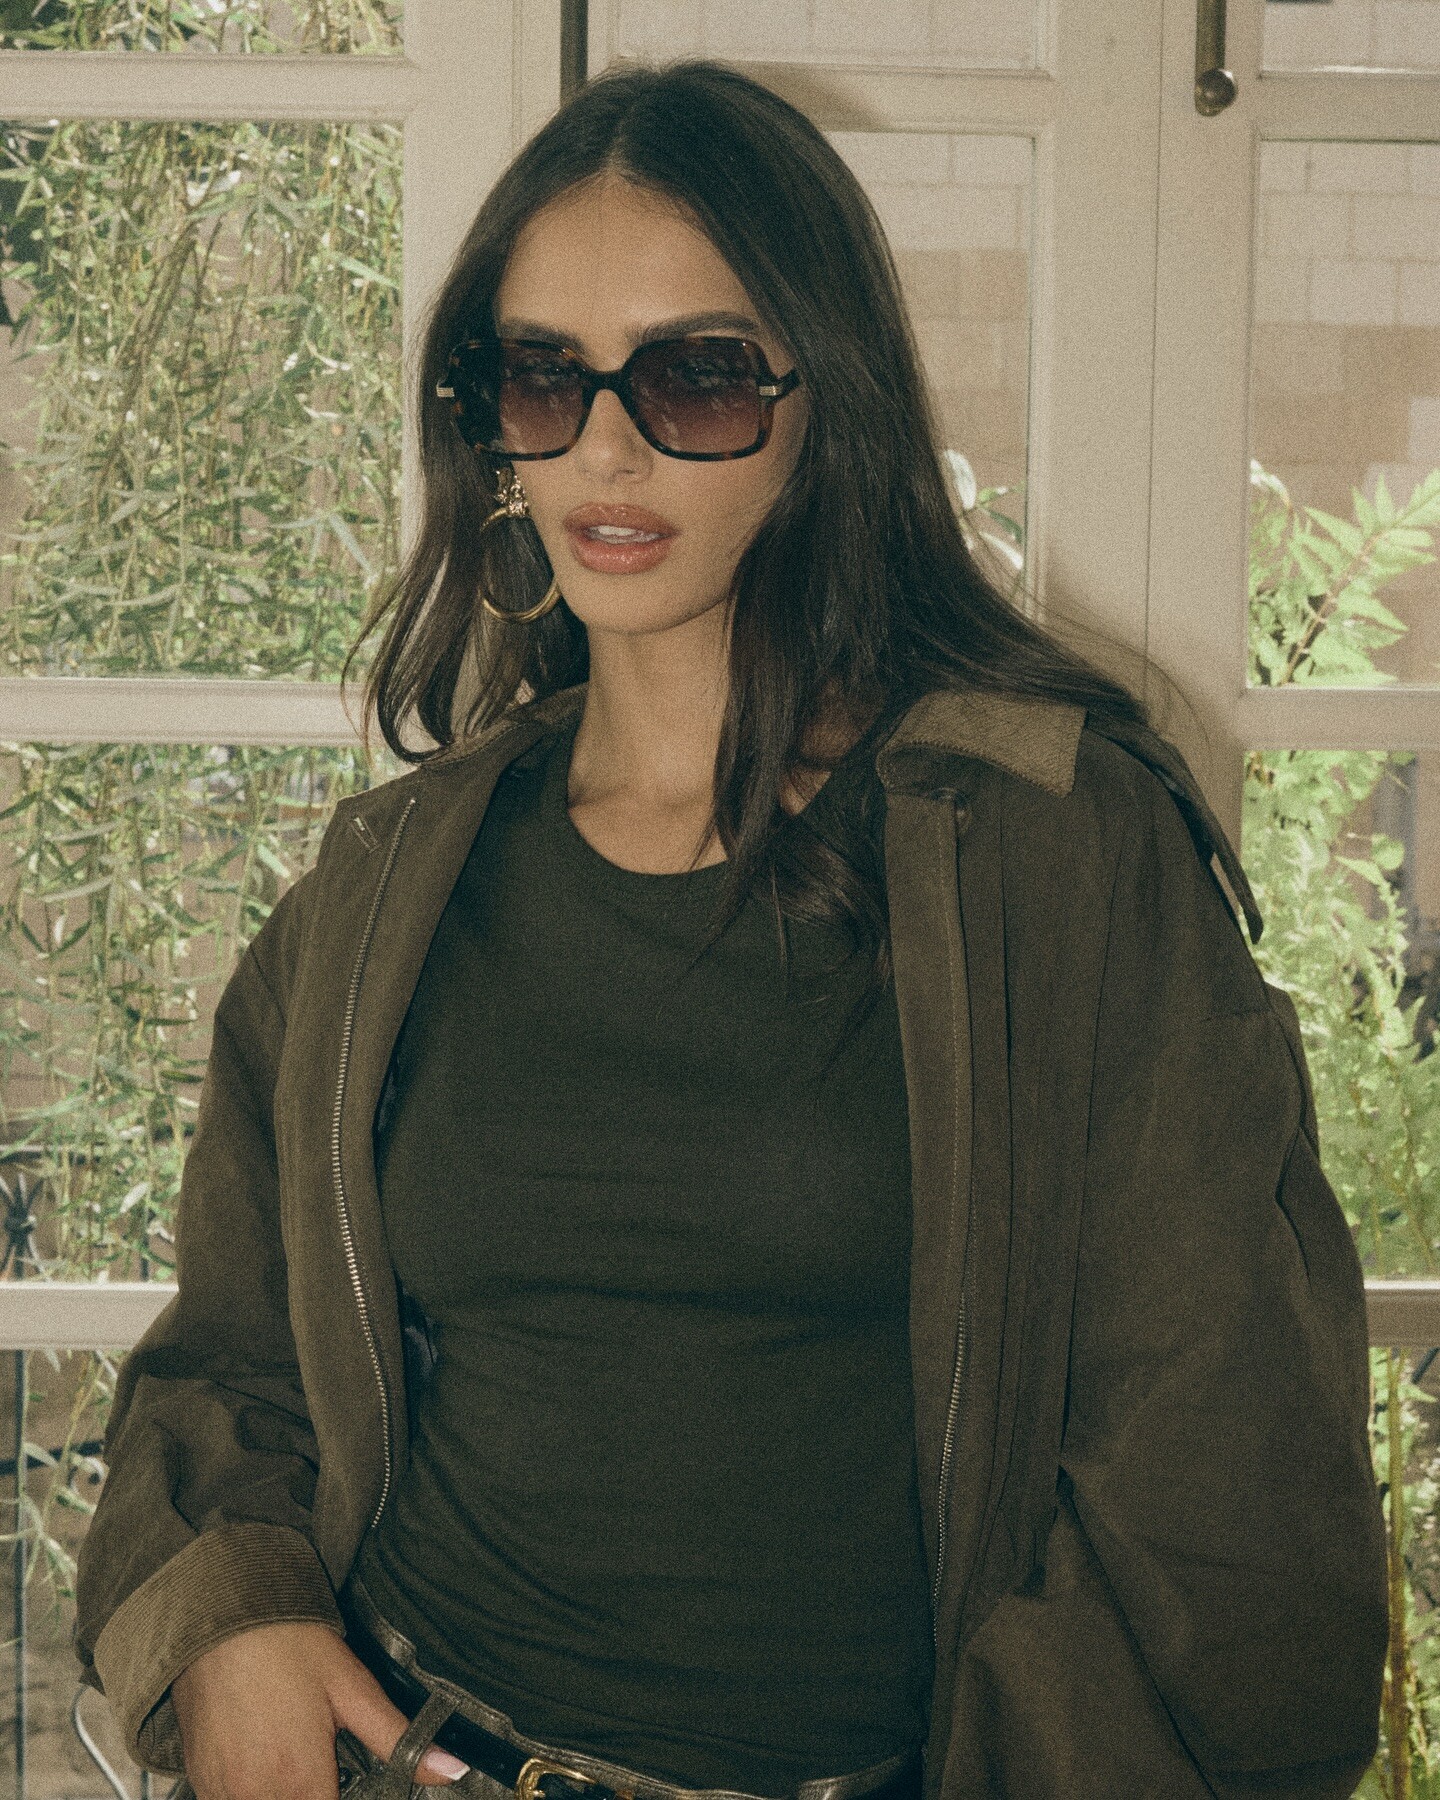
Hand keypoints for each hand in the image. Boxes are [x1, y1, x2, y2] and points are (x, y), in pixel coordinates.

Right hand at [171, 1620, 470, 1799]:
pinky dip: (253, 1787)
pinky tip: (266, 1749)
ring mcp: (220, 1791)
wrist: (223, 1614)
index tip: (347, 1774)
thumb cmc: (288, 1644)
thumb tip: (452, 1769)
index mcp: (299, 1780)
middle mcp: (253, 1795)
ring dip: (286, 1788)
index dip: (346, 1795)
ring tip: (295, 1748)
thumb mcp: (353, 1687)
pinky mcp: (199, 1778)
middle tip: (326, 1757)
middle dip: (318, 1789)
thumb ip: (399, 1739)